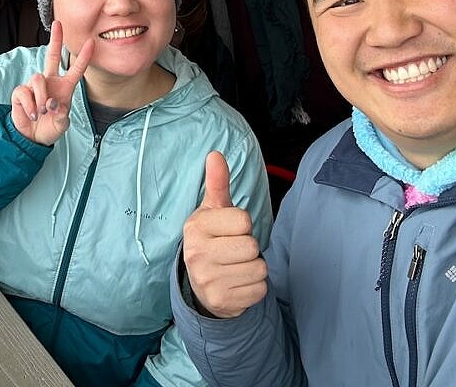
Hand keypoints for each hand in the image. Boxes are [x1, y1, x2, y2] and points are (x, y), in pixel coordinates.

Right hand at [10, 21, 93, 145]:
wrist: (32, 138)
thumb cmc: (50, 127)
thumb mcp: (61, 125)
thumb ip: (62, 116)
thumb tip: (54, 104)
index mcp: (64, 87)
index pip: (75, 69)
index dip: (84, 57)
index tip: (91, 42)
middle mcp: (50, 82)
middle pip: (51, 55)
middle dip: (55, 39)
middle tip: (58, 24)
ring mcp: (34, 86)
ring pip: (38, 78)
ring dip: (41, 98)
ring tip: (42, 112)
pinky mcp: (21, 92)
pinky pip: (25, 92)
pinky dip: (30, 105)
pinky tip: (32, 115)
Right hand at [182, 151, 267, 317]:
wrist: (200, 284)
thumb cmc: (212, 240)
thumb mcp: (212, 211)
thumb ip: (217, 184)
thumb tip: (216, 154)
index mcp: (195, 227)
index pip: (243, 220)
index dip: (243, 225)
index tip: (229, 230)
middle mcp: (196, 254)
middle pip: (252, 246)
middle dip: (249, 248)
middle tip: (233, 251)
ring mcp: (208, 280)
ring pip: (259, 269)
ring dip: (254, 268)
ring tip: (236, 267)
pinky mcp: (222, 301)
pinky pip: (259, 290)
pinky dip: (255, 288)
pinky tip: (238, 283)